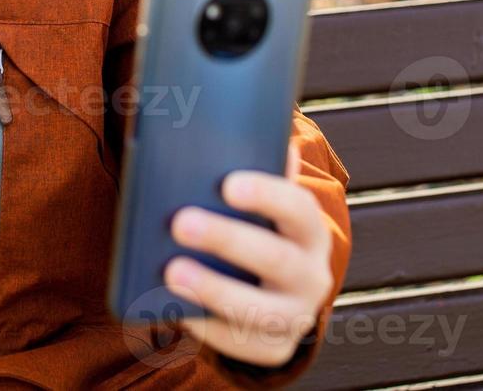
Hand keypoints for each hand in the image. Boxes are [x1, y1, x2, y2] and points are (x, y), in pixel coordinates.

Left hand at [162, 143, 332, 368]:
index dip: (266, 195)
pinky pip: (237, 341)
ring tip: (170, 271)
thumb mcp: (265, 208)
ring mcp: (294, 317)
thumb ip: (258, 174)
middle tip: (179, 221)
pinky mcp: (271, 349)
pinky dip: (204, 324)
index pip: (299, 209)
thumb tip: (258, 133)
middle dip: (227, 239)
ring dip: (213, 289)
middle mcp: (311, 276)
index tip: (227, 183)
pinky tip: (171, 305)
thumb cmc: (261, 234)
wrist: (282, 297)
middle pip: (277, 259)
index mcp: (310, 232)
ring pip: (258, 309)